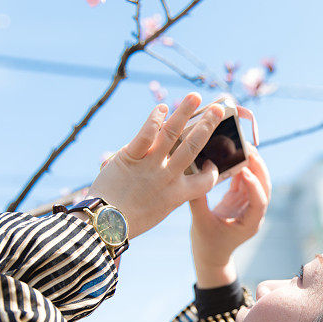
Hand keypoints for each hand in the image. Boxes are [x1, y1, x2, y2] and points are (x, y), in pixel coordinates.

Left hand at [88, 93, 222, 239]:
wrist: (103, 224)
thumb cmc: (127, 222)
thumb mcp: (156, 211)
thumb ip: (164, 191)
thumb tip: (163, 172)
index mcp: (178, 194)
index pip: (206, 181)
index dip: (212, 171)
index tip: (210, 164)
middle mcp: (168, 177)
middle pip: (194, 146)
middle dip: (208, 125)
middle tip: (219, 109)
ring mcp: (150, 166)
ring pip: (172, 134)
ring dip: (185, 112)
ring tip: (195, 97)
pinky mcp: (129, 158)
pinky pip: (145, 135)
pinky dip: (154, 119)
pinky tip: (162, 108)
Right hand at [189, 145, 270, 281]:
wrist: (210, 255)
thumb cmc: (207, 244)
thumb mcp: (200, 223)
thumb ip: (198, 202)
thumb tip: (194, 177)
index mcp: (250, 224)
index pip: (259, 203)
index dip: (254, 186)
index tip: (245, 171)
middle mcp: (254, 214)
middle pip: (264, 188)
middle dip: (259, 168)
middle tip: (250, 149)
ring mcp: (248, 206)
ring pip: (257, 182)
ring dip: (253, 165)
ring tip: (244, 147)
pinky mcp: (240, 200)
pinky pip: (244, 182)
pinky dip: (241, 168)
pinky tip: (234, 154)